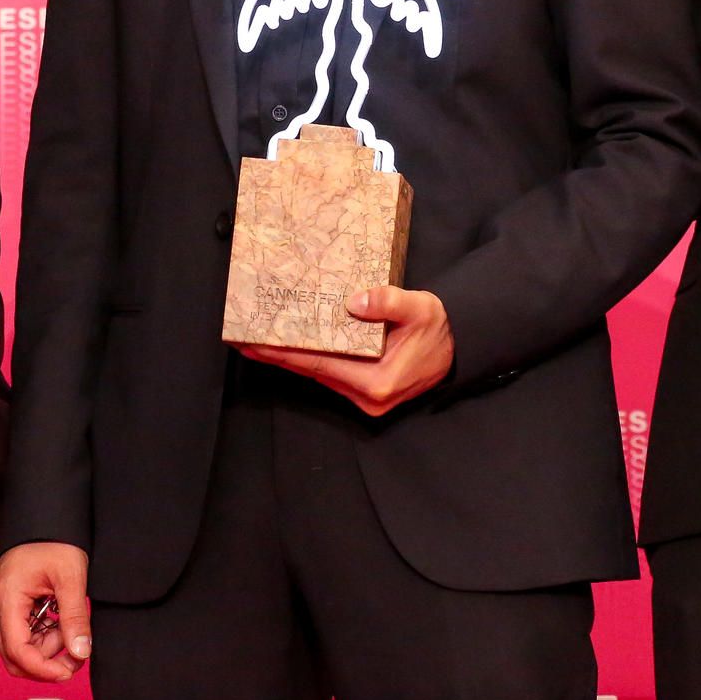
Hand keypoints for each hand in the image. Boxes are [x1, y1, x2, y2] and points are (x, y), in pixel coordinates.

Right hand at [0, 541, 92, 681]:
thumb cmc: (54, 540)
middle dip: (46, 662)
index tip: (68, 671)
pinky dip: (43, 636)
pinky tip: (59, 620)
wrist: (44, 519)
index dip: (43, 669)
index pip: (17, 651)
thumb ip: (75, 617)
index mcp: (7, 599)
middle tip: (76, 653)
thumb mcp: (71, 577)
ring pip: (19, 649)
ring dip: (47, 648)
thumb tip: (81, 653)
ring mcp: (1, 608)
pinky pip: (23, 635)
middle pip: (14, 657)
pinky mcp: (9, 608)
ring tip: (69, 625)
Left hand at [238, 286, 454, 416]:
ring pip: (318, 375)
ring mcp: (365, 398)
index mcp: (377, 381)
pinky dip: (308, 360)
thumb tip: (355, 301)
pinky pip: (329, 374)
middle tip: (243, 340)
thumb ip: (388, 303)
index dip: (285, 353)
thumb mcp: (419, 308)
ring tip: (259, 341)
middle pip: (312, 373)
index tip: (255, 344)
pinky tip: (290, 347)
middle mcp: (367, 396)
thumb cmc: (438, 328)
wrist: (457, 347)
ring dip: (290, 359)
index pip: (320, 365)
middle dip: (278, 356)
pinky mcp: (365, 391)